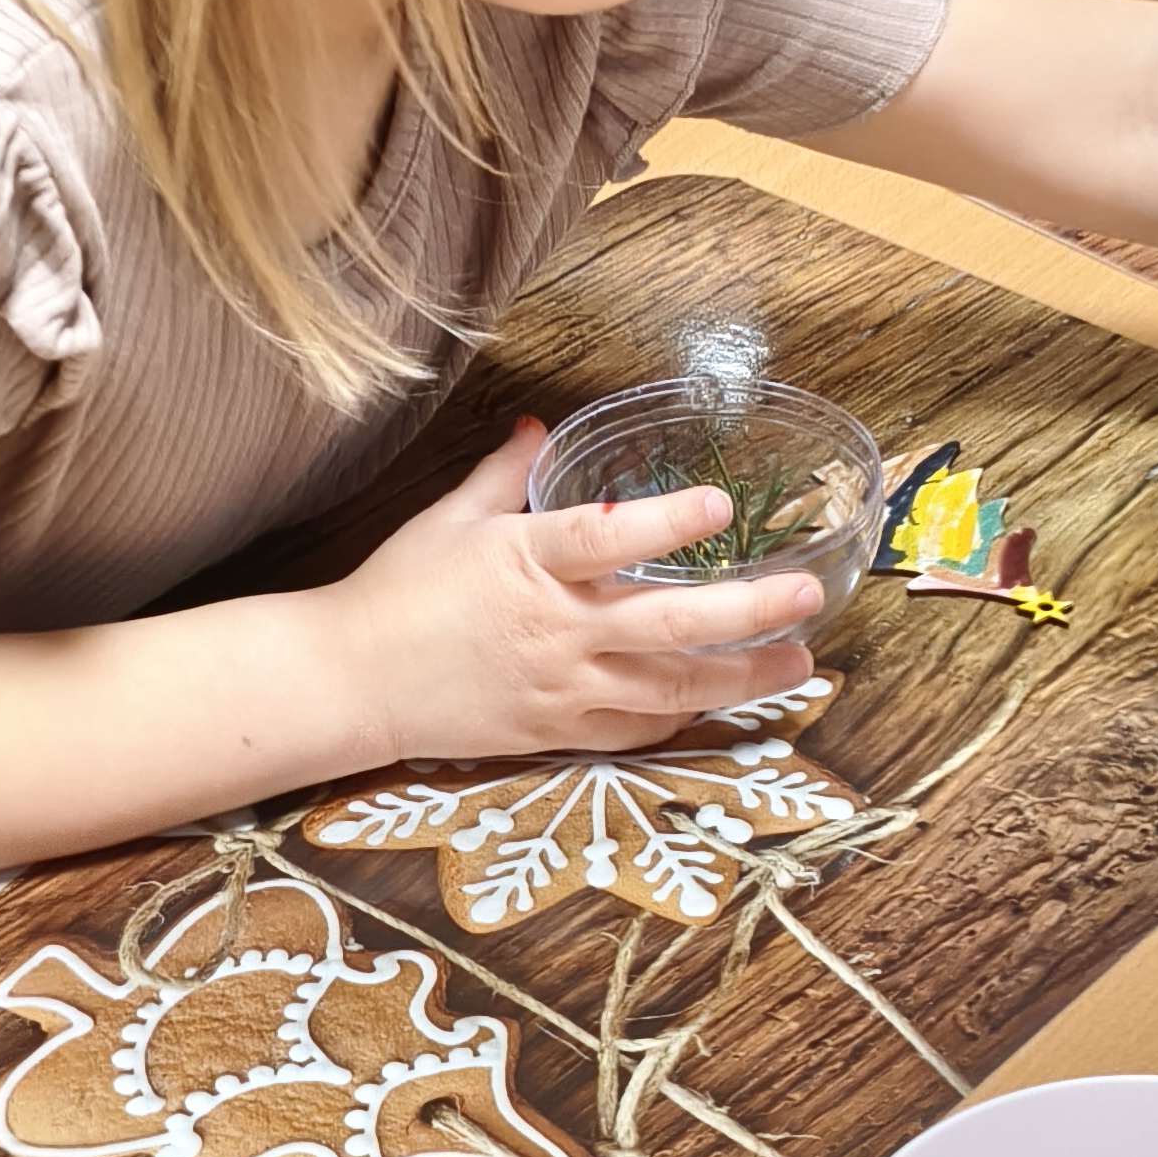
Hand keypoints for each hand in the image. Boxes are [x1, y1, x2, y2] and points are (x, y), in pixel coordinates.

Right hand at [324, 424, 824, 760]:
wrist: (352, 682)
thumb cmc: (397, 593)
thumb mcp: (448, 520)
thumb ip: (505, 473)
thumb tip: (538, 425)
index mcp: (526, 562)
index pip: (606, 537)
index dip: (667, 521)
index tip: (719, 506)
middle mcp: (553, 627)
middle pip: (667, 623)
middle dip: (747, 611)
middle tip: (805, 596)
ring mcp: (560, 686)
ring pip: (670, 687)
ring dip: (741, 675)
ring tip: (797, 661)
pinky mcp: (556, 731)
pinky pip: (637, 729)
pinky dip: (684, 713)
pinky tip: (720, 697)